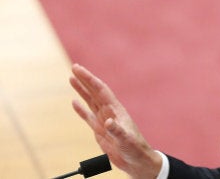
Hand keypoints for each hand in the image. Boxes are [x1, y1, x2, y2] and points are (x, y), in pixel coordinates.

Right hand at [70, 64, 161, 178]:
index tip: (78, 69)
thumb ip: (117, 131)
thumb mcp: (126, 140)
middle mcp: (110, 112)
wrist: (137, 161)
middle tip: (74, 67)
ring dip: (81, 90)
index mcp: (116, 110)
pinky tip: (74, 102)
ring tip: (71, 79)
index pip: (101, 90)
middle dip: (85, 80)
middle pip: (95, 92)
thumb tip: (108, 122)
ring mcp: (104, 120)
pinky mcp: (100, 130)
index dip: (89, 79)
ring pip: (90, 101)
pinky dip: (81, 109)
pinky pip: (88, 116)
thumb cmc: (135, 149)